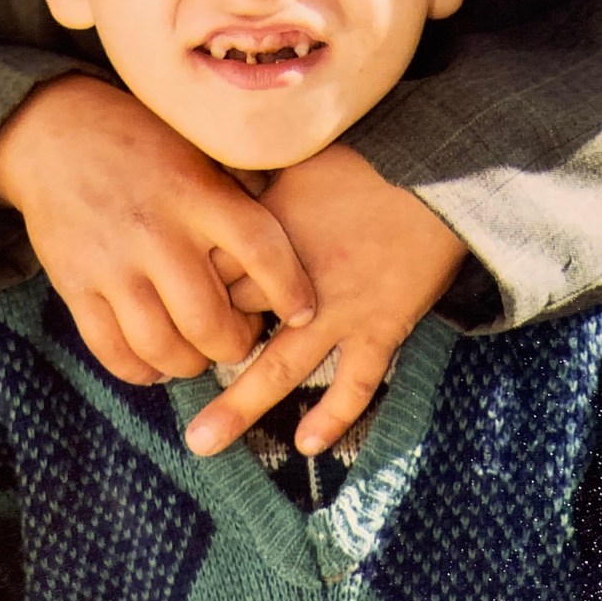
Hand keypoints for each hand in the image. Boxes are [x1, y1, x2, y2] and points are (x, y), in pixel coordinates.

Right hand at [0, 75, 314, 383]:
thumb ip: (243, 191)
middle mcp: (158, 231)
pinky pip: (111, 349)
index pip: (259, 247)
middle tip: (241, 337)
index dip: (289, 288)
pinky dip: (139, 370)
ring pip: (161, 345)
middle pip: (209, 319)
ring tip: (200, 352)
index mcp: (198, 194)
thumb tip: (305, 227)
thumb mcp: (201, 150)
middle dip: (234, 344)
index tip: (304, 312)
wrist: (57, 132)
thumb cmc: (147, 142)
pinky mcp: (75, 284)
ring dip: (190, 363)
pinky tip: (156, 363)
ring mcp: (113, 262)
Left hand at [186, 143, 467, 455]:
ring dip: (240, 406)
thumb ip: (256, 174)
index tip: (164, 300)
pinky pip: (357, 381)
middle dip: (199, 350)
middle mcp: (298, 280)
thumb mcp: (298, 156)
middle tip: (161, 376)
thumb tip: (211, 166)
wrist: (440, 174)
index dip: (185, 289)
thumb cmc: (368, 157)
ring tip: (201, 442)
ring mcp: (340, 309)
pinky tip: (307, 444)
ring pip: (282, 367)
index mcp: (273, 234)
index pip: (210, 272)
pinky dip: (336, 415)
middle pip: (234, 323)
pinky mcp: (382, 326)